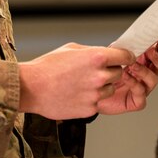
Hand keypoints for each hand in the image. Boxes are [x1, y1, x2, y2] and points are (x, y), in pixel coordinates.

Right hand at [18, 43, 135, 119]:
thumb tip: (105, 54)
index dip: (125, 57)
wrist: (32, 87)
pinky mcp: (90, 108)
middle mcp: (99, 76)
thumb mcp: (71, 49)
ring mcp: (96, 94)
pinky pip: (98, 101)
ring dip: (102, 86)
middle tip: (94, 71)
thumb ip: (92, 52)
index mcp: (96, 57)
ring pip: (110, 89)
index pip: (125, 56)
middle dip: (110, 71)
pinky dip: (90, 98)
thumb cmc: (48, 67)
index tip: (124, 59)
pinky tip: (75, 93)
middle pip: (119, 73)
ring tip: (81, 83)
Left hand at [97, 39, 157, 114]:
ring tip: (133, 65)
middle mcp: (144, 76)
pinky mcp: (136, 101)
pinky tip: (125, 76)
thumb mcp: (111, 55)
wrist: (90, 91)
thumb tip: (130, 39)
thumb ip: (122, 48)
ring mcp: (142, 89)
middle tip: (150, 52)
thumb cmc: (102, 72)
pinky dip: (134, 84)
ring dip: (144, 70)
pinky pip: (141, 94)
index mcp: (142, 62)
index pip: (157, 54)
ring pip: (153, 80)